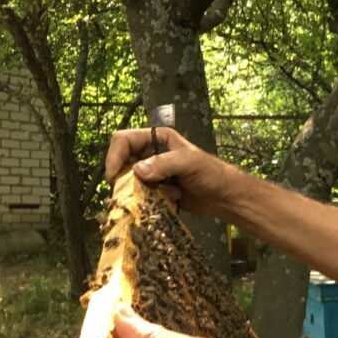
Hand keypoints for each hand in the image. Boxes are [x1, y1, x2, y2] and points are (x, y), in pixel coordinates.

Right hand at [104, 127, 240, 217]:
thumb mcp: (189, 163)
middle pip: (122, 162)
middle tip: (134, 191)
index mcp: (157, 138)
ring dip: (140, 191)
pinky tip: (172, 199)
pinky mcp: (155, 190)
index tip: (114, 176)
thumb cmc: (211, 173)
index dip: (114, 156)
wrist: (224, 197)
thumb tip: (137, 170)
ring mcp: (152, 173)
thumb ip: (164, 164)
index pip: (123, 140)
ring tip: (163, 194)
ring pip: (129, 181)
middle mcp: (150, 153)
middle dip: (126, 178)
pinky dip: (149, 200)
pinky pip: (140, 195)